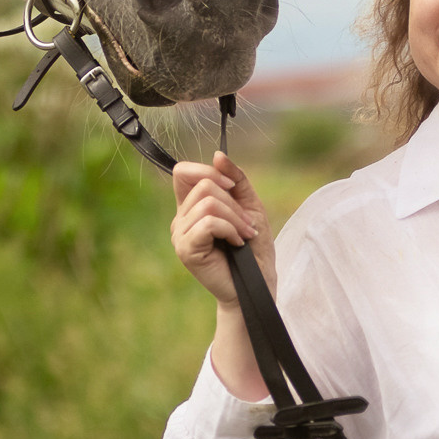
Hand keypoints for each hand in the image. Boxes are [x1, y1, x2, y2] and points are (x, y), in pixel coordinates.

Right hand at [169, 152, 275, 306]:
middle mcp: (180, 219)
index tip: (232, 186)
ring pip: (208, 203)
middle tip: (248, 224)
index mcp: (191, 206)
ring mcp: (180, 235)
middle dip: (233, 202)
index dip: (207, 171)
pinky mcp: (186, 250)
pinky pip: (208, 223)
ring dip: (236, 218)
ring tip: (244, 235)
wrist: (258, 283)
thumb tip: (217, 155)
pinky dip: (230, 229)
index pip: (182, 172)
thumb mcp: (250, 205)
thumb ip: (236, 179)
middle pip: (203, 185)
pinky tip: (237, 243)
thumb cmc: (254, 248)